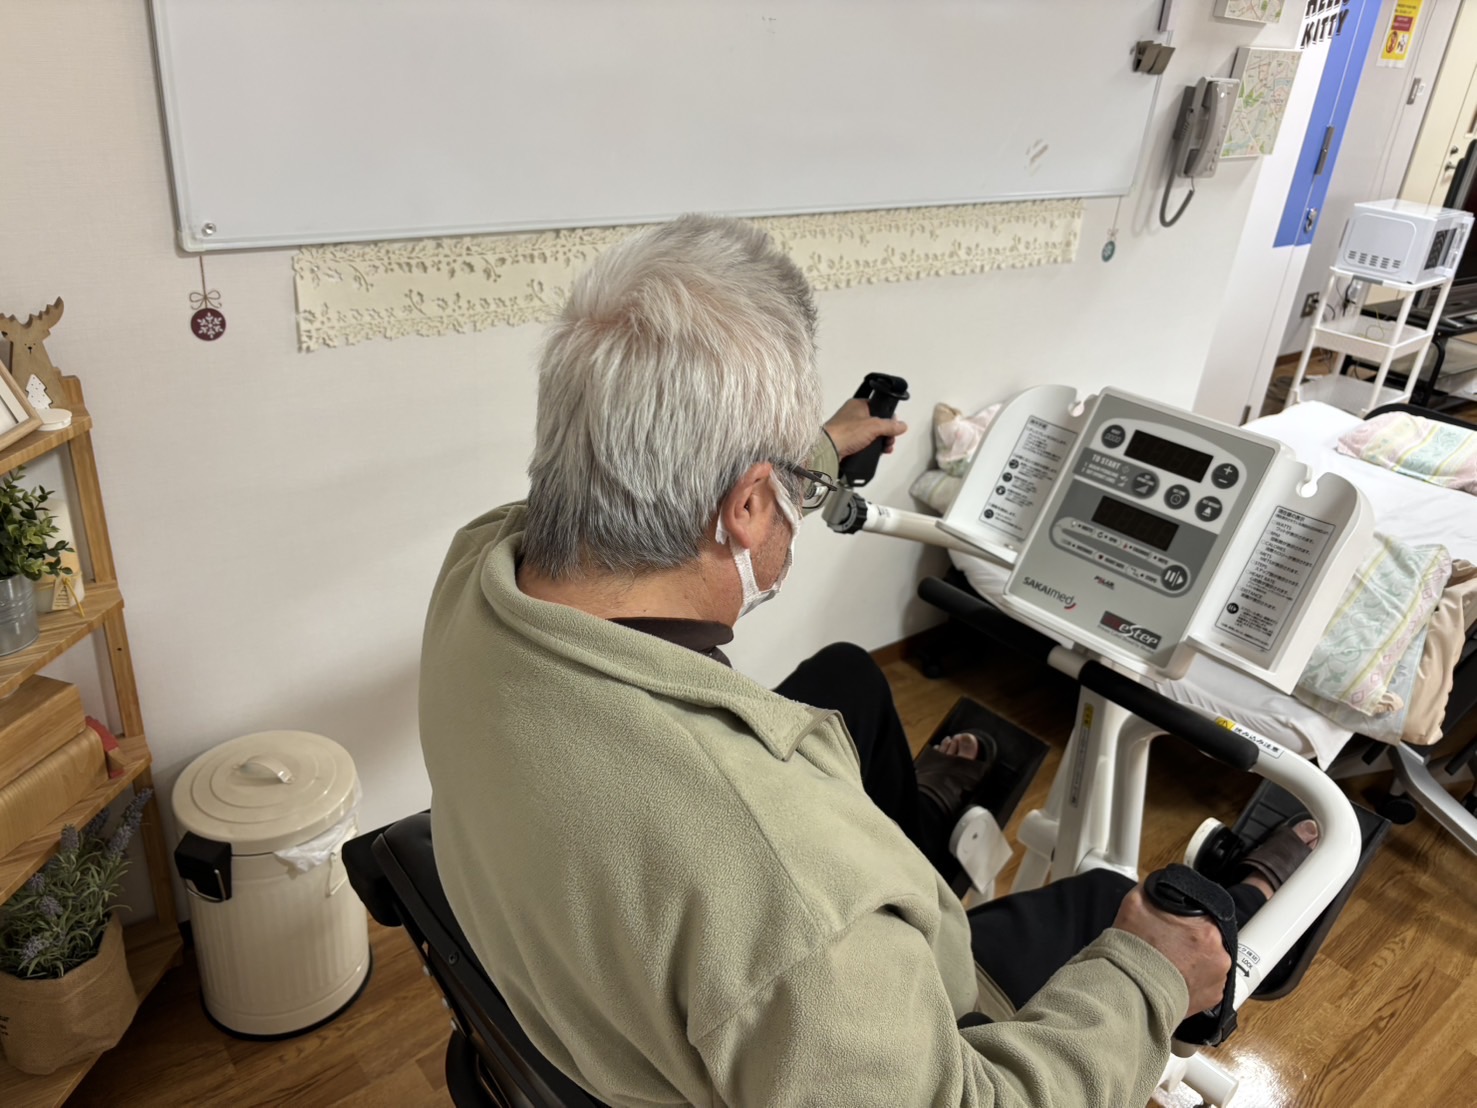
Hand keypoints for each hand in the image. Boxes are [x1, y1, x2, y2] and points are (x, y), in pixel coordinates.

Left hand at [823, 398, 908, 459]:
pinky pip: (864, 444)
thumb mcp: (873, 426)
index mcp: (858, 404)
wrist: (828, 450)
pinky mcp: (848, 442)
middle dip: (887, 433)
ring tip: (886, 449)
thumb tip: (902, 425)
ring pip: (872, 435)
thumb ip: (890, 425)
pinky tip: (878, 453)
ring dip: (881, 442)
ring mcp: (850, 430)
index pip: (878, 407)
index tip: (894, 426)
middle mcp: (853, 415)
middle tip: (890, 440)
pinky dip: (872, 448)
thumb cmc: (846, 432)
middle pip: (877, 423)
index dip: (888, 416)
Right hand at [1113, 886, 1230, 1017]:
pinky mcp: (1213, 1000)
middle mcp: (1220, 956)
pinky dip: (1195, 980)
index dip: (1190, 918)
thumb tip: (1161, 886)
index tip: (1177, 924)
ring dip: (1196, 960)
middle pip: (1210, 939)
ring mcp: (1219, 981)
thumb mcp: (1136, 903)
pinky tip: (1176, 977)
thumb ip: (1155, 890)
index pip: (1206, 913)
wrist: (1128, 991)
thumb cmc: (1133, 950)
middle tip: (1171, 944)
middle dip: (1193, 940)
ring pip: (1210, 961)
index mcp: (1207, 929)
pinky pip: (1208, 983)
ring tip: (1172, 963)